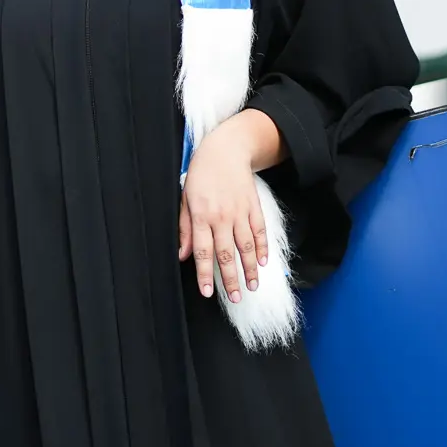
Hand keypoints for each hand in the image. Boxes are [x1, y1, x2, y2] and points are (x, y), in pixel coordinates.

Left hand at [177, 117, 273, 303]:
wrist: (226, 149)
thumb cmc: (201, 174)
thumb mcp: (185, 198)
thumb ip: (185, 228)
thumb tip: (183, 254)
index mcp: (201, 215)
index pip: (203, 251)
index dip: (205, 274)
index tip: (208, 292)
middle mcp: (222, 216)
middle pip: (227, 254)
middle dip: (231, 279)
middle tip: (236, 297)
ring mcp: (240, 212)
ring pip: (247, 246)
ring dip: (250, 269)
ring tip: (252, 286)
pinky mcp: (254, 207)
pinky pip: (260, 231)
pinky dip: (263, 248)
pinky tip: (263, 263)